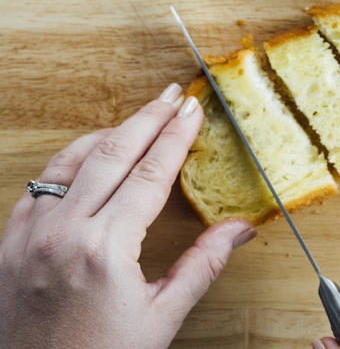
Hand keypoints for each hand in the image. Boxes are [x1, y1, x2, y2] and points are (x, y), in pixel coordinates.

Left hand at [0, 84, 255, 348]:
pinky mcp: (9, 247)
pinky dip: (68, 163)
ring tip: (138, 119)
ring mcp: (30, 239)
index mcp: (105, 251)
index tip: (193, 110)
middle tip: (172, 96)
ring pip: (71, 161)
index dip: (176, 135)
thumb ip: (202, 265)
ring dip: (109, 133)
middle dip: (148, 117)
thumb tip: (240, 228)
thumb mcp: (160, 319)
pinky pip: (39, 186)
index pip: (150, 172)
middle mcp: (62, 235)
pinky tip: (88, 156)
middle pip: (114, 152)